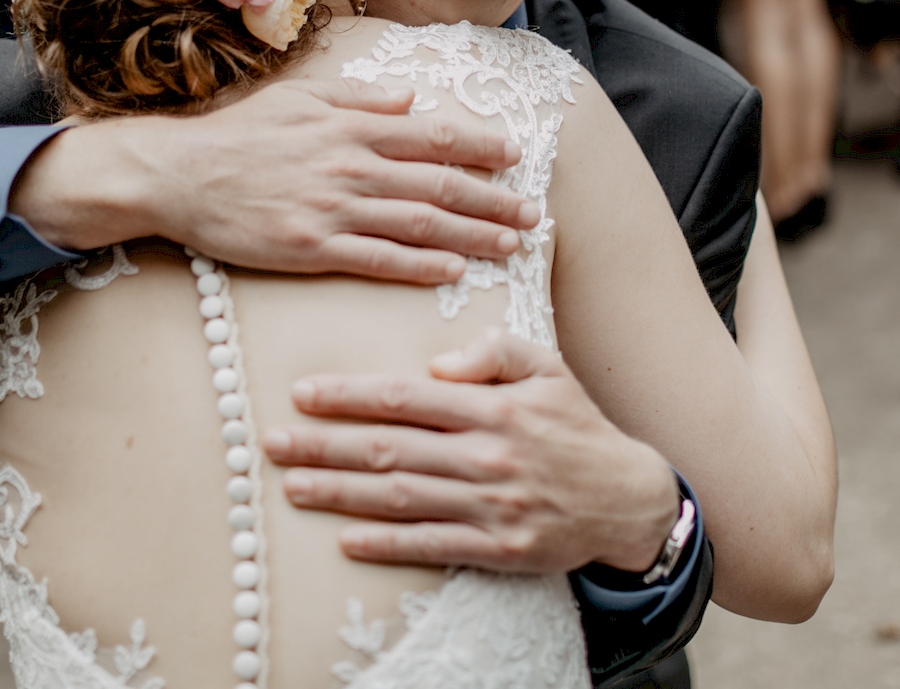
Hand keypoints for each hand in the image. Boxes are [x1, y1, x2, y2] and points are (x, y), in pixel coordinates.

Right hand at [10, 79, 539, 284]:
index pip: (433, 135)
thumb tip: (411, 98)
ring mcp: (333, 208)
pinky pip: (378, 259)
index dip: (481, 146)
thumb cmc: (237, 135)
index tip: (517, 157)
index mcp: (350, 126)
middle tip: (533, 214)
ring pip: (420, 224)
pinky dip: (420, 266)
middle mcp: (351, 164)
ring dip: (472, 237)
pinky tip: (452, 272)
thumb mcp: (299, 96)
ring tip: (510, 247)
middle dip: (494, 200)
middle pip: (440, 183)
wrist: (178, 175)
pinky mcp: (311, 247)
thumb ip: (358, 98)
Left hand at [263, 327, 678, 573]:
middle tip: (272, 443)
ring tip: (293, 486)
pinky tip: (347, 538)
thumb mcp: (547, 367)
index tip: (303, 393)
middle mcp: (487, 457)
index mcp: (493, 408)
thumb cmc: (575, 425)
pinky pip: (433, 546)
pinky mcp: (499, 549)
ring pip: (401, 499)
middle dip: (324, 446)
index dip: (349, 396)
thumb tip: (438, 362)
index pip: (406, 398)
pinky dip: (388, 544)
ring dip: (340, 494)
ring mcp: (492, 506)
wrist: (627, 498)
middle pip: (390, 450)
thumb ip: (493, 351)